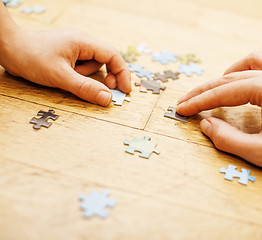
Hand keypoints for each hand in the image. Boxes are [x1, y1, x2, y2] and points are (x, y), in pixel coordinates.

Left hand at [0, 27, 130, 105]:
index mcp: (84, 42)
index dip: (123, 73)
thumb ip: (85, 88)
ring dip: (86, 78)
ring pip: (93, 68)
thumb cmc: (31, 57)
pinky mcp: (69, 57)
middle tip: (103, 92)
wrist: (8, 49)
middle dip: (105, 78)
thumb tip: (107, 98)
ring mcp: (76, 50)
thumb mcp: (60, 76)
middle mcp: (83, 43)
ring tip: (67, 79)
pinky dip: (79, 77)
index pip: (113, 56)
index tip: (125, 91)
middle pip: (106, 62)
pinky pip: (82, 69)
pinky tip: (65, 77)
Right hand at [177, 52, 261, 183]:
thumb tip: (206, 125)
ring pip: (249, 65)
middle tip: (187, 102)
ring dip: (227, 76)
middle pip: (231, 77)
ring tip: (212, 90)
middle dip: (206, 90)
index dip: (199, 101)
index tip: (181, 108)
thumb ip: (228, 138)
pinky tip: (242, 86)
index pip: (223, 92)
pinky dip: (246, 74)